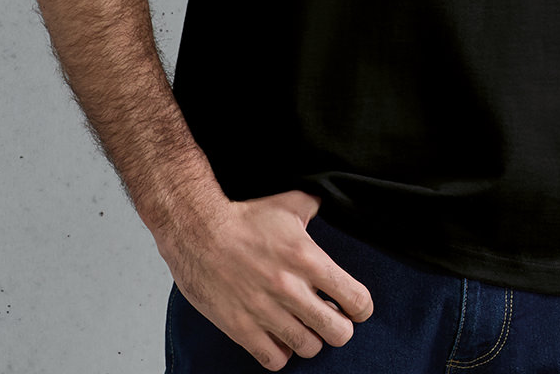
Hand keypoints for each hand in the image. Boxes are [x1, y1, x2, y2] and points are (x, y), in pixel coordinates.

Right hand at [161, 188, 373, 369]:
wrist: (198, 231)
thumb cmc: (243, 218)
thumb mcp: (288, 204)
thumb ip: (314, 207)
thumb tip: (328, 200)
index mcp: (308, 258)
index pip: (355, 299)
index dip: (361, 307)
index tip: (355, 306)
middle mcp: (291, 289)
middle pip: (338, 332)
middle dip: (340, 327)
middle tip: (332, 318)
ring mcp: (266, 312)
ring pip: (309, 348)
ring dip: (311, 339)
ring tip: (304, 326)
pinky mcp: (242, 329)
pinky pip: (275, 360)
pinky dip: (281, 353)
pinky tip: (279, 337)